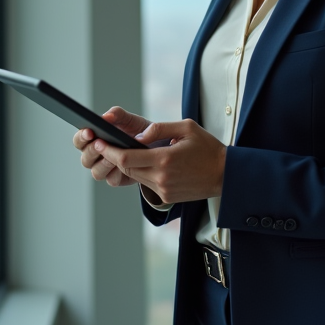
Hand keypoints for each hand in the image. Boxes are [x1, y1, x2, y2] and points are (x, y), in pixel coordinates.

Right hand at [72, 107, 150, 188]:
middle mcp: (96, 156)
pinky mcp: (117, 179)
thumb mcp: (129, 119)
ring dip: (104, 164)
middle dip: (92, 151)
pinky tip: (124, 166)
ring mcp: (105, 169)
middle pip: (85, 158)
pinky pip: (112, 179)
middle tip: (100, 143)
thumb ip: (117, 114)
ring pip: (96, 172)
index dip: (81, 137)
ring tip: (114, 155)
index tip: (89, 131)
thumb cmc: (138, 130)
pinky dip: (117, 173)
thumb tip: (106, 117)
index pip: (79, 140)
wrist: (156, 145)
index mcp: (93, 140)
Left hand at [96, 119, 225, 204]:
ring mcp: (163, 189)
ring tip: (117, 150)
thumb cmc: (207, 148)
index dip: (108, 150)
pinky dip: (139, 172)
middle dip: (112, 156)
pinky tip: (138, 161)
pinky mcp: (167, 196)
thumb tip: (139, 136)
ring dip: (125, 164)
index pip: (126, 157)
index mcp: (164, 159)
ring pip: (134, 176)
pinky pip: (146, 183)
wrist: (226, 175)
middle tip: (102, 144)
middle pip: (125, 167)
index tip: (98, 141)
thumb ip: (160, 128)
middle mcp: (161, 177)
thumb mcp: (186, 128)